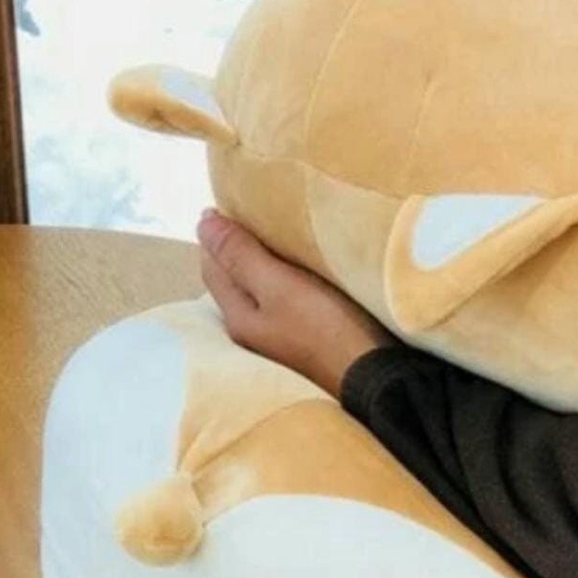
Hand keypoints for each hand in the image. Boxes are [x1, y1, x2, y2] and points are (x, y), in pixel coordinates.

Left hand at [197, 211, 394, 398]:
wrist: (375, 377)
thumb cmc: (326, 328)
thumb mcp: (280, 286)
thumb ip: (242, 255)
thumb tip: (202, 221)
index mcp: (238, 317)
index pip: (212, 266)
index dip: (216, 232)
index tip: (232, 200)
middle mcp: (251, 330)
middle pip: (233, 279)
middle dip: (236, 246)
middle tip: (253, 211)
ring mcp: (278, 337)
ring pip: (257, 289)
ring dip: (261, 261)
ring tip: (277, 233)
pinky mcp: (305, 338)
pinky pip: (283, 299)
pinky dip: (283, 277)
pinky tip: (301, 268)